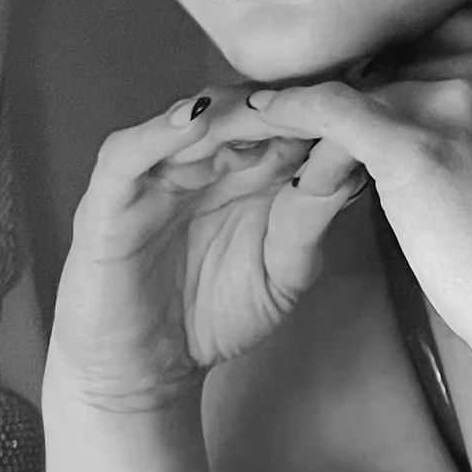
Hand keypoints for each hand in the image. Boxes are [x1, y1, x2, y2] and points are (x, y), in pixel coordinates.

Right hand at [46, 90, 368, 411]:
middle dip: (285, 104)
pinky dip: (159, 132)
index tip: (363, 110)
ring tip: (271, 105)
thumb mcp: (283, 272)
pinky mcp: (108, 199)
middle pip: (245, 112)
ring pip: (193, 120)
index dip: (321, 116)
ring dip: (231, 109)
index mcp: (248, 176)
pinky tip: (195, 120)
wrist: (146, 374)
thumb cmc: (214, 317)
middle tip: (323, 97)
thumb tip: (354, 162)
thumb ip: (312, 219)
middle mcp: (204, 164)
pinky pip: (129, 153)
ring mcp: (156, 176)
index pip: (287, 127)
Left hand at [217, 6, 471, 385]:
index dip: (424, 62)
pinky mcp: (420, 144)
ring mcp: (468, 99)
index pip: (468, 34)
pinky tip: (257, 117)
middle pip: (417, 53)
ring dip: (329, 101)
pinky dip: (289, 110)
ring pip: (374, 82)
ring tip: (278, 115)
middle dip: (378, 84)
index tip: (392, 85)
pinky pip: (331, 107)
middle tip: (333, 112)